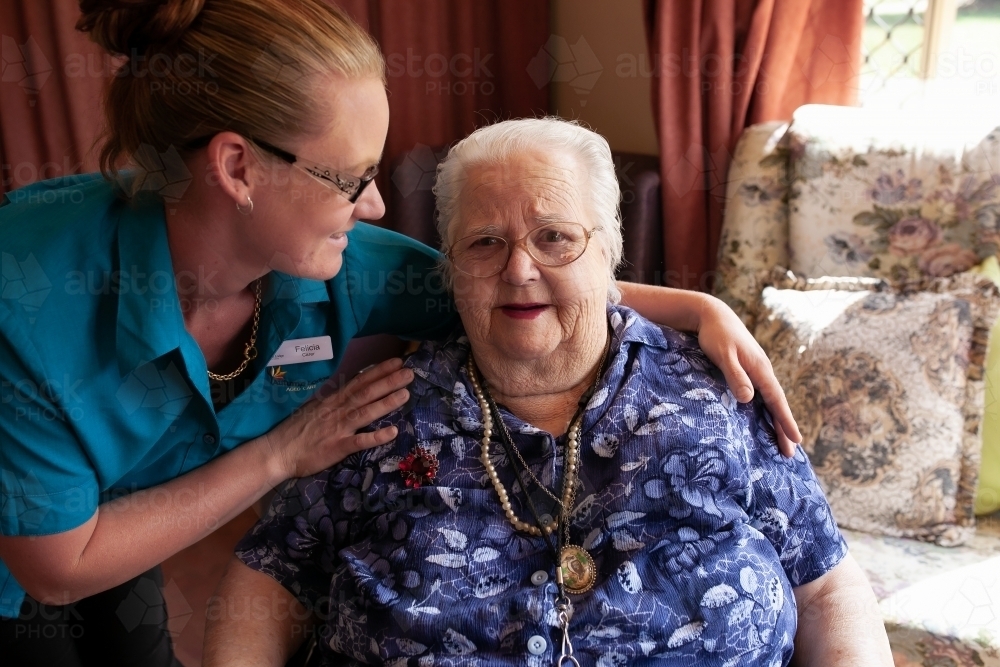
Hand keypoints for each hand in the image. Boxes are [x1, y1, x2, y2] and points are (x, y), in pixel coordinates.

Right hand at [261, 357, 412, 480]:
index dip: (379, 371)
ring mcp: (338, 428)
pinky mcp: (338, 447)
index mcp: (332, 400)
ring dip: (386, 402)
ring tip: (406, 394)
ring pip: (366, 412)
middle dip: (388, 381)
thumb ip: (335, 399)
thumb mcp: (316, 407)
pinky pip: (360, 441)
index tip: (397, 362)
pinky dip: (376, 436)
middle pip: (366, 392)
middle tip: (410, 372)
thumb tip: (353, 387)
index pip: (359, 381)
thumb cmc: (297, 430)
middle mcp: (337, 410)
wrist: (277, 451)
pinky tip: (393, 432)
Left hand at [696, 296, 801, 456]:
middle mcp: (762, 371)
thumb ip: (736, 375)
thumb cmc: (717, 335)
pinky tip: (764, 420)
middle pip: (777, 404)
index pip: (776, 400)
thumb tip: (750, 399)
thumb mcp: (724, 355)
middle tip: (791, 453)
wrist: (713, 315)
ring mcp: (757, 371)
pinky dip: (767, 410)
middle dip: (784, 428)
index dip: (785, 421)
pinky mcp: (749, 371)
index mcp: (760, 369)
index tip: (796, 440)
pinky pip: (762, 395)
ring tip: (782, 442)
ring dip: (776, 421)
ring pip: (771, 401)